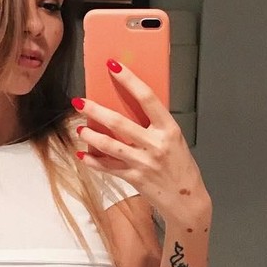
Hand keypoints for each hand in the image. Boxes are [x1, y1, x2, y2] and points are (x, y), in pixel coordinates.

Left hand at [73, 60, 210, 223]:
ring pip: (110, 145)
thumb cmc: (181, 166)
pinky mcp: (134, 178)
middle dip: (96, 111)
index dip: (129, 80)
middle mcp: (156, 144)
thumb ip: (155, 126)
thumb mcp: (174, 140)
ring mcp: (144, 162)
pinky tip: (82, 155)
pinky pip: (109, 167)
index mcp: (169, 129)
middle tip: (79, 101)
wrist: (187, 200)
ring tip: (79, 128)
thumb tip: (129, 108)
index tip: (113, 66)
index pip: (147, 98)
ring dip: (90, 136)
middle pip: (120, 122)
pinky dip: (93, 162)